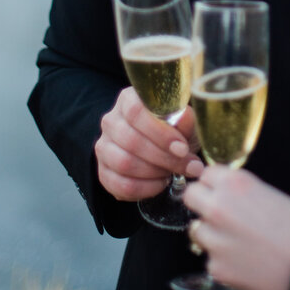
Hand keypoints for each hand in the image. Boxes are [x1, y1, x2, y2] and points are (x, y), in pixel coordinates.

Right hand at [95, 87, 203, 201]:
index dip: (160, 133)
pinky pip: (120, 185)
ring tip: (172, 173)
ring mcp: (104, 147)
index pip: (136, 112)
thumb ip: (185, 119)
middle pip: (131, 140)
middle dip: (163, 158)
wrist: (165, 150)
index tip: (182, 148)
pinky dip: (145, 189)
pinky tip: (160, 184)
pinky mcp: (103, 171)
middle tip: (186, 166)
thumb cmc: (175, 131)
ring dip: (154, 173)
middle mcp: (111, 121)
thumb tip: (183, 119)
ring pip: (124, 163)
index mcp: (128, 100)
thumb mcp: (185, 122)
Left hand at [184, 168, 289, 289]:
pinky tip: (245, 262)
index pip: (207, 173)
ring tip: (238, 242)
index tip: (222, 190)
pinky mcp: (217, 268)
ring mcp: (215, 240)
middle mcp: (219, 208)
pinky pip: (211, 260)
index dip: (217, 183)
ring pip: (197, 230)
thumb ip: (246, 194)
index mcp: (236, 184)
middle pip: (191, 196)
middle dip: (203, 202)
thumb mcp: (275, 196)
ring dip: (212, 234)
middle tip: (221, 213)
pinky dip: (224, 261)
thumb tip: (235, 199)